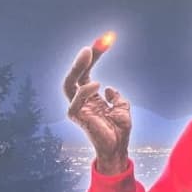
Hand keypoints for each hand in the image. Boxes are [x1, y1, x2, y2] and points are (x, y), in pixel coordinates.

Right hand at [64, 47, 131, 174]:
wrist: (118, 148)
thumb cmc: (119, 131)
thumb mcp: (122, 108)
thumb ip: (117, 97)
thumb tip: (110, 88)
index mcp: (90, 98)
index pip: (86, 73)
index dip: (94, 58)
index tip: (104, 42)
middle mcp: (81, 101)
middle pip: (74, 75)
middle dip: (81, 60)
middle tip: (90, 46)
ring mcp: (78, 109)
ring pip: (68, 84)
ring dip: (77, 67)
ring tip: (88, 54)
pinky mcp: (77, 118)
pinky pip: (75, 101)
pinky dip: (84, 90)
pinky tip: (97, 84)